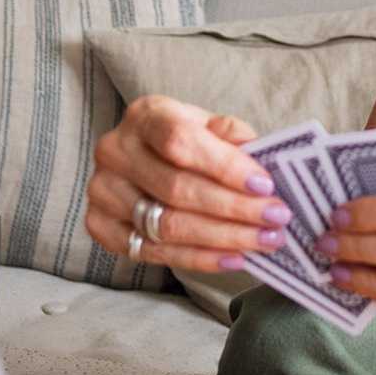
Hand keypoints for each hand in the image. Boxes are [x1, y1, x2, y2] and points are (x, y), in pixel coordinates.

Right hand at [84, 96, 293, 273]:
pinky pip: (153, 252)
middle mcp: (115, 150)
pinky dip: (199, 259)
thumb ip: (232, 137)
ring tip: (264, 241)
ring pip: (166, 224)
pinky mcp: (100, 226)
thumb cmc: (188, 140)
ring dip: (223, 238)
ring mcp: (103, 190)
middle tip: (276, 219)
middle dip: (234, 207)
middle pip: (176, 188)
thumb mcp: (210, 125)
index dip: (224, 166)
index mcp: (145, 115)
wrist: (148, 158)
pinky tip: (234, 258)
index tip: (265, 184)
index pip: (181, 141)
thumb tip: (260, 159)